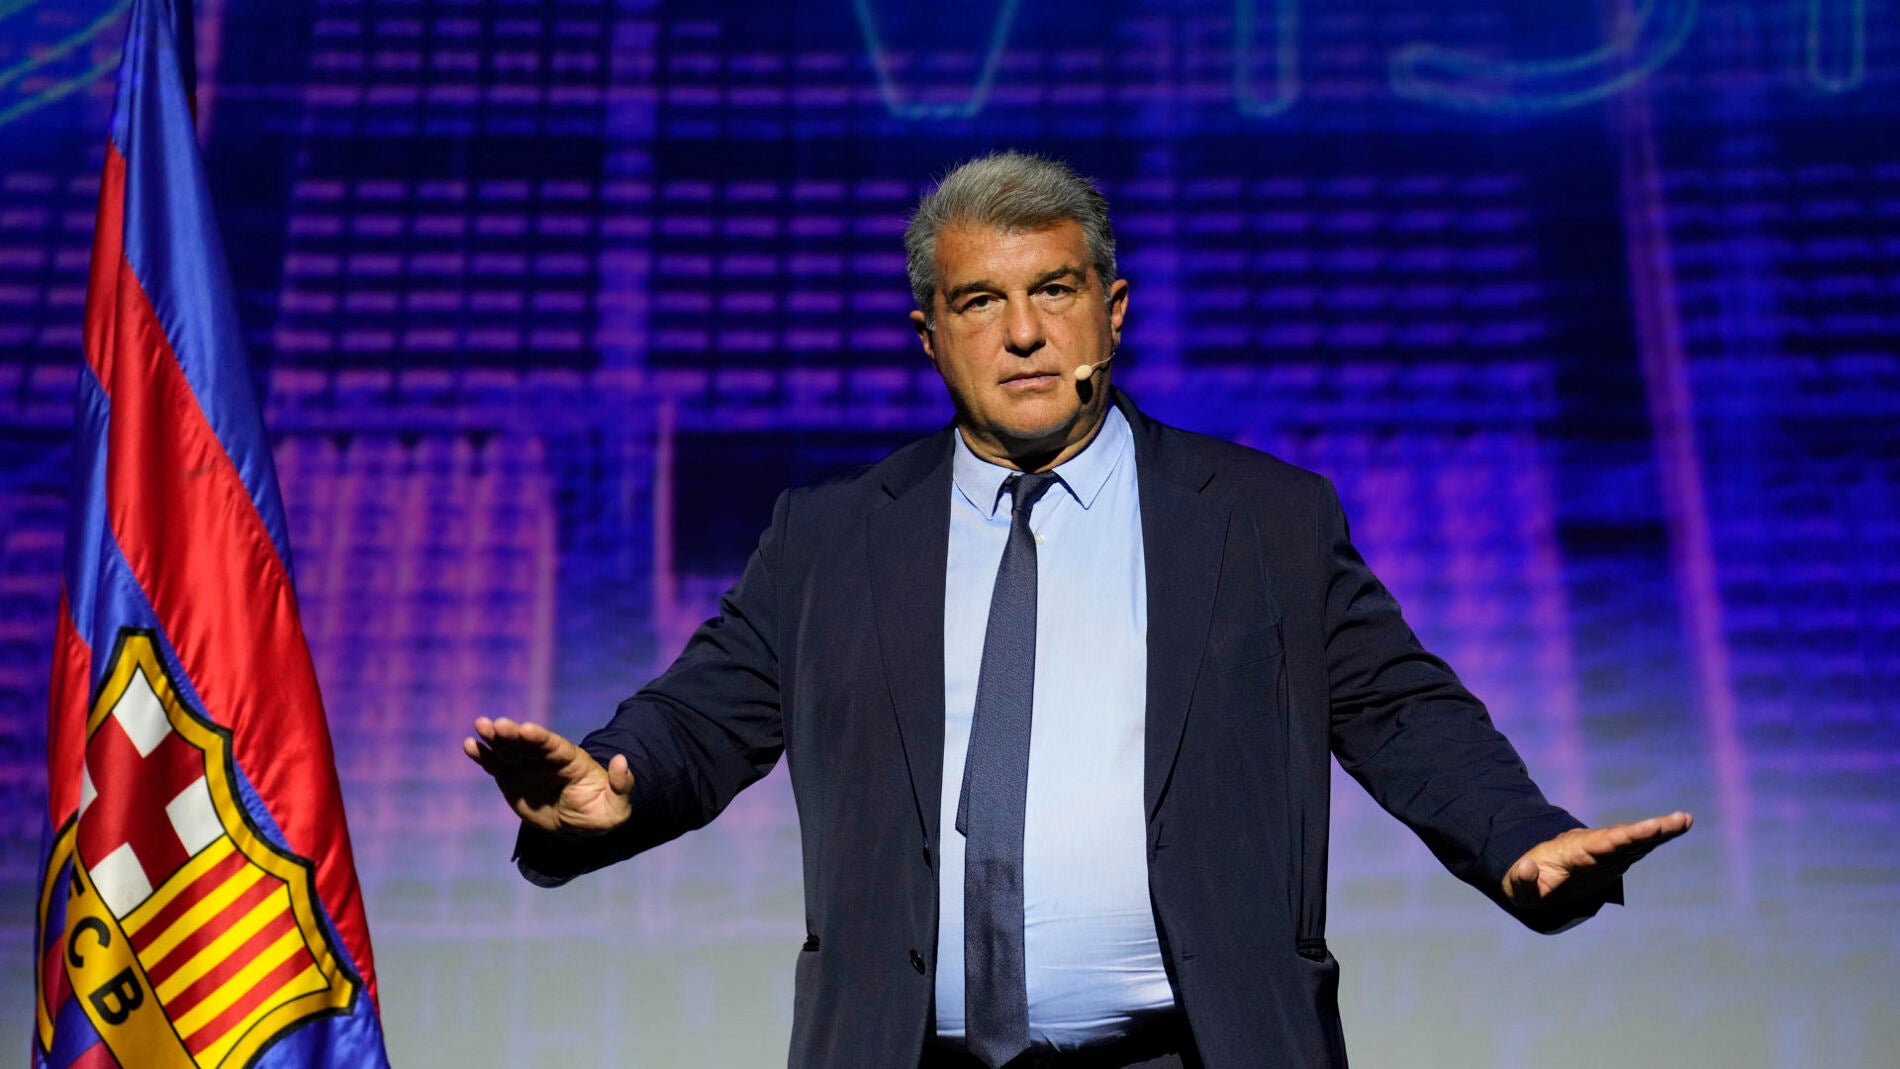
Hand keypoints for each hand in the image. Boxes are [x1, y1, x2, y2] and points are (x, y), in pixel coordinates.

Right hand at [463, 717, 633, 836]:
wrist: (580, 824)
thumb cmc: (602, 812)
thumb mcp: (618, 805)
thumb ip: (621, 784)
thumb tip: (621, 761)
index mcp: (571, 760)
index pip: (554, 746)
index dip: (540, 738)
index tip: (525, 729)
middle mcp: (546, 759)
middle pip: (527, 743)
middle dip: (513, 734)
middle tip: (497, 724)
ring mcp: (527, 768)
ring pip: (509, 750)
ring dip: (494, 738)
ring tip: (479, 726)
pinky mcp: (512, 780)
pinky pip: (496, 766)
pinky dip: (482, 756)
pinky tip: (469, 745)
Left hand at [1502, 810, 1692, 909]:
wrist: (1532, 878)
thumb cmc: (1526, 884)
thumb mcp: (1519, 886)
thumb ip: (1522, 879)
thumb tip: (1526, 868)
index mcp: (1575, 851)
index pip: (1604, 842)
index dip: (1627, 837)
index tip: (1648, 828)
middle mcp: (1594, 847)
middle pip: (1626, 837)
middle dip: (1651, 830)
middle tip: (1679, 819)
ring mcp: (1606, 853)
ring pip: (1636, 840)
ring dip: (1660, 831)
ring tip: (1685, 819)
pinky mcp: (1614, 861)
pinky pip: (1638, 848)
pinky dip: (1656, 839)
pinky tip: (1677, 828)